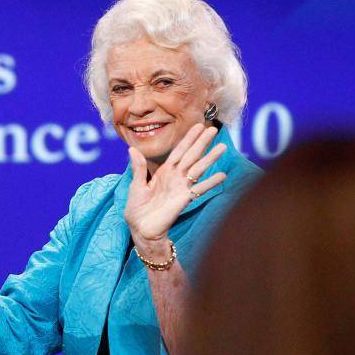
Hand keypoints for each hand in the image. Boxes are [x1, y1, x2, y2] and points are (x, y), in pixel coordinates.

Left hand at [124, 124, 226, 250]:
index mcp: (163, 172)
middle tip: (214, 129)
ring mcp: (182, 187)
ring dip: (210, 158)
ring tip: (222, 147)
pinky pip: (200, 189)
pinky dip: (210, 183)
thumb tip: (132, 148)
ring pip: (198, 169)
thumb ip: (138, 167)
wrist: (141, 228)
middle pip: (191, 156)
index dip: (188, 139)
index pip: (178, 151)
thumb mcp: (136, 185)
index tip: (198, 126)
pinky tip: (222, 175)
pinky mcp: (185, 199)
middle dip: (202, 143)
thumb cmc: (137, 208)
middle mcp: (175, 177)